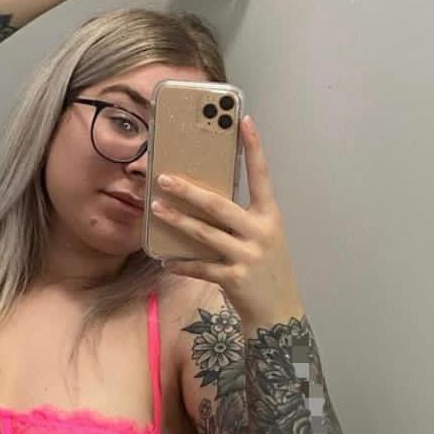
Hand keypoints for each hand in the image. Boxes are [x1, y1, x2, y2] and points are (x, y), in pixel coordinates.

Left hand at [149, 114, 302, 323]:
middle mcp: (260, 232)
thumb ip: (241, 219)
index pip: (262, 176)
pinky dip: (182, 264)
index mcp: (269, 216)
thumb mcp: (263, 238)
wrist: (278, 314)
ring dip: (177, 220)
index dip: (254, 148)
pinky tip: (166, 260)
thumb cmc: (266, 270)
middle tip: (164, 177)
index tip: (243, 120)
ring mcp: (248, 256)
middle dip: (189, 190)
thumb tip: (205, 198)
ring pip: (205, 234)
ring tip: (155, 208)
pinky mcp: (234, 279)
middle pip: (219, 205)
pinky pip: (201, 267)